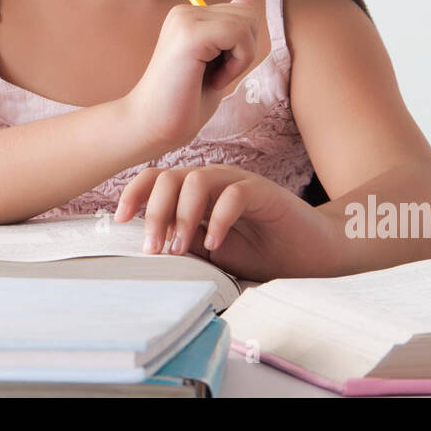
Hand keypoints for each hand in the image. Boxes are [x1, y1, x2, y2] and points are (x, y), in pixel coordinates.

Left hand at [113, 164, 326, 282]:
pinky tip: (215, 245)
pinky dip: (218, 219)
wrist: (312, 251)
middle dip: (153, 212)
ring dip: (181, 216)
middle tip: (152, 249)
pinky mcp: (263, 192)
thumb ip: (185, 244)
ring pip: (195, 181)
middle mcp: (213, 181)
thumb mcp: (212, 253)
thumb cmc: (262, 251)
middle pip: (169, 177)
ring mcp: (238, 183)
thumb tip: (148, 248)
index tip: (119, 221)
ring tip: (179, 248)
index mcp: (196, 192)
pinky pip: (233, 194)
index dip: (134, 194)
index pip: (156, 178)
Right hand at [121, 0, 258, 156]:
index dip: (242, 47)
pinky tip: (214, 79)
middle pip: (247, 14)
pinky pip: (239, 34)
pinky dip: (237, 62)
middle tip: (214, 75)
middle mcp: (185, 12)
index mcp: (188, 17)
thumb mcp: (217, 62)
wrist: (153, 126)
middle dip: (244, 50)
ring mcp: (185, 20)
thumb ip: (231, 33)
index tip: (216, 71)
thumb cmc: (184, 103)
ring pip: (246, 22)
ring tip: (211, 77)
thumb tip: (246, 0)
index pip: (242, 12)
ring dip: (240, 58)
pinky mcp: (190, 34)